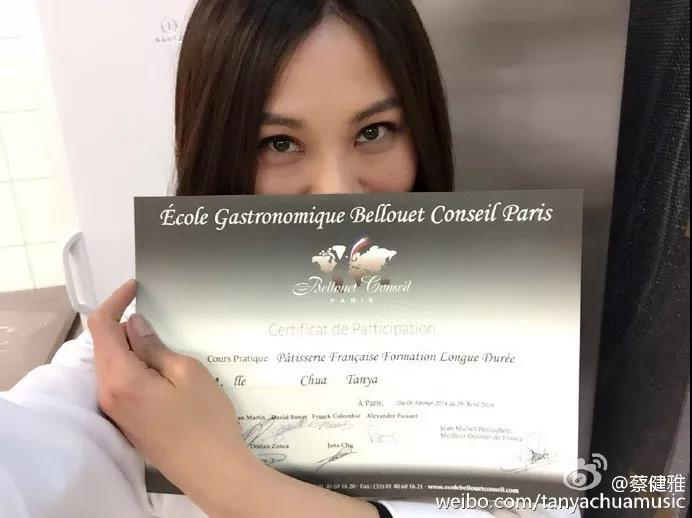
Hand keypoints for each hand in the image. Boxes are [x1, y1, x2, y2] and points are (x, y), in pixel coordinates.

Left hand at [88, 280, 263, 515]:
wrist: (212, 471)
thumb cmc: (205, 419)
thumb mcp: (188, 372)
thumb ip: (155, 347)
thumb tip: (135, 327)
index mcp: (120, 378)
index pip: (102, 328)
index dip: (114, 302)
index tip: (134, 288)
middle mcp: (108, 394)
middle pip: (103, 346)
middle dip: (122, 324)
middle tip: (152, 312)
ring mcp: (115, 411)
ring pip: (111, 365)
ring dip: (129, 346)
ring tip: (159, 339)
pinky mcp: (126, 422)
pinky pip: (119, 383)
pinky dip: (132, 365)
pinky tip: (157, 366)